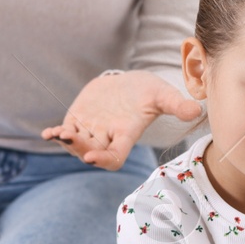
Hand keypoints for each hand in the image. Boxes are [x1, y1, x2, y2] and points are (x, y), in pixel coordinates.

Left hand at [40, 70, 203, 169]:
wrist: (131, 84)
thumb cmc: (149, 92)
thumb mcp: (162, 95)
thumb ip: (176, 105)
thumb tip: (197, 110)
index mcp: (125, 135)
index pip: (114, 156)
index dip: (103, 159)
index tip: (91, 157)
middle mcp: (106, 137)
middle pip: (91, 152)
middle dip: (80, 148)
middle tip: (70, 139)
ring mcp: (91, 130)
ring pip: (75, 144)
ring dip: (66, 142)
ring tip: (58, 134)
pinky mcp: (78, 119)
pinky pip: (65, 131)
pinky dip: (56, 134)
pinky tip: (48, 133)